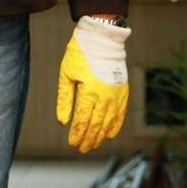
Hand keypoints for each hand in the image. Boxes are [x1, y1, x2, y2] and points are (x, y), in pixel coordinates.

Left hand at [56, 17, 129, 152]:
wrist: (101, 38)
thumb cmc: (80, 55)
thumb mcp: (66, 75)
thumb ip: (65, 100)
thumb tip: (63, 122)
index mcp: (89, 93)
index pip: (82, 121)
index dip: (77, 134)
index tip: (72, 143)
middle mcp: (104, 97)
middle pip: (96, 125)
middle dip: (88, 139)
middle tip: (81, 149)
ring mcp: (116, 95)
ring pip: (109, 122)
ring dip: (100, 136)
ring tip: (93, 145)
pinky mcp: (123, 91)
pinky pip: (120, 113)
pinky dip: (115, 125)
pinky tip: (109, 134)